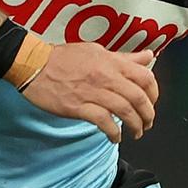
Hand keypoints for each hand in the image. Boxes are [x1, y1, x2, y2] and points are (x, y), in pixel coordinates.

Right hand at [20, 42, 158, 142]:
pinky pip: (103, 121)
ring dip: (135, 126)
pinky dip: (114, 132)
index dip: (154, 93)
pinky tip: (115, 137)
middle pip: (138, 97)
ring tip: (136, 133)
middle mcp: (105, 76)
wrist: (34, 63)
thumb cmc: (62, 57)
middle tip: (147, 123)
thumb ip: (123, 58)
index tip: (152, 103)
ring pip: (124, 111)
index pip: (145, 77)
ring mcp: (92, 92)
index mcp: (111, 62)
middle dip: (148, 114)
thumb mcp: (96, 51)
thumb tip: (147, 57)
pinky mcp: (78, 106)